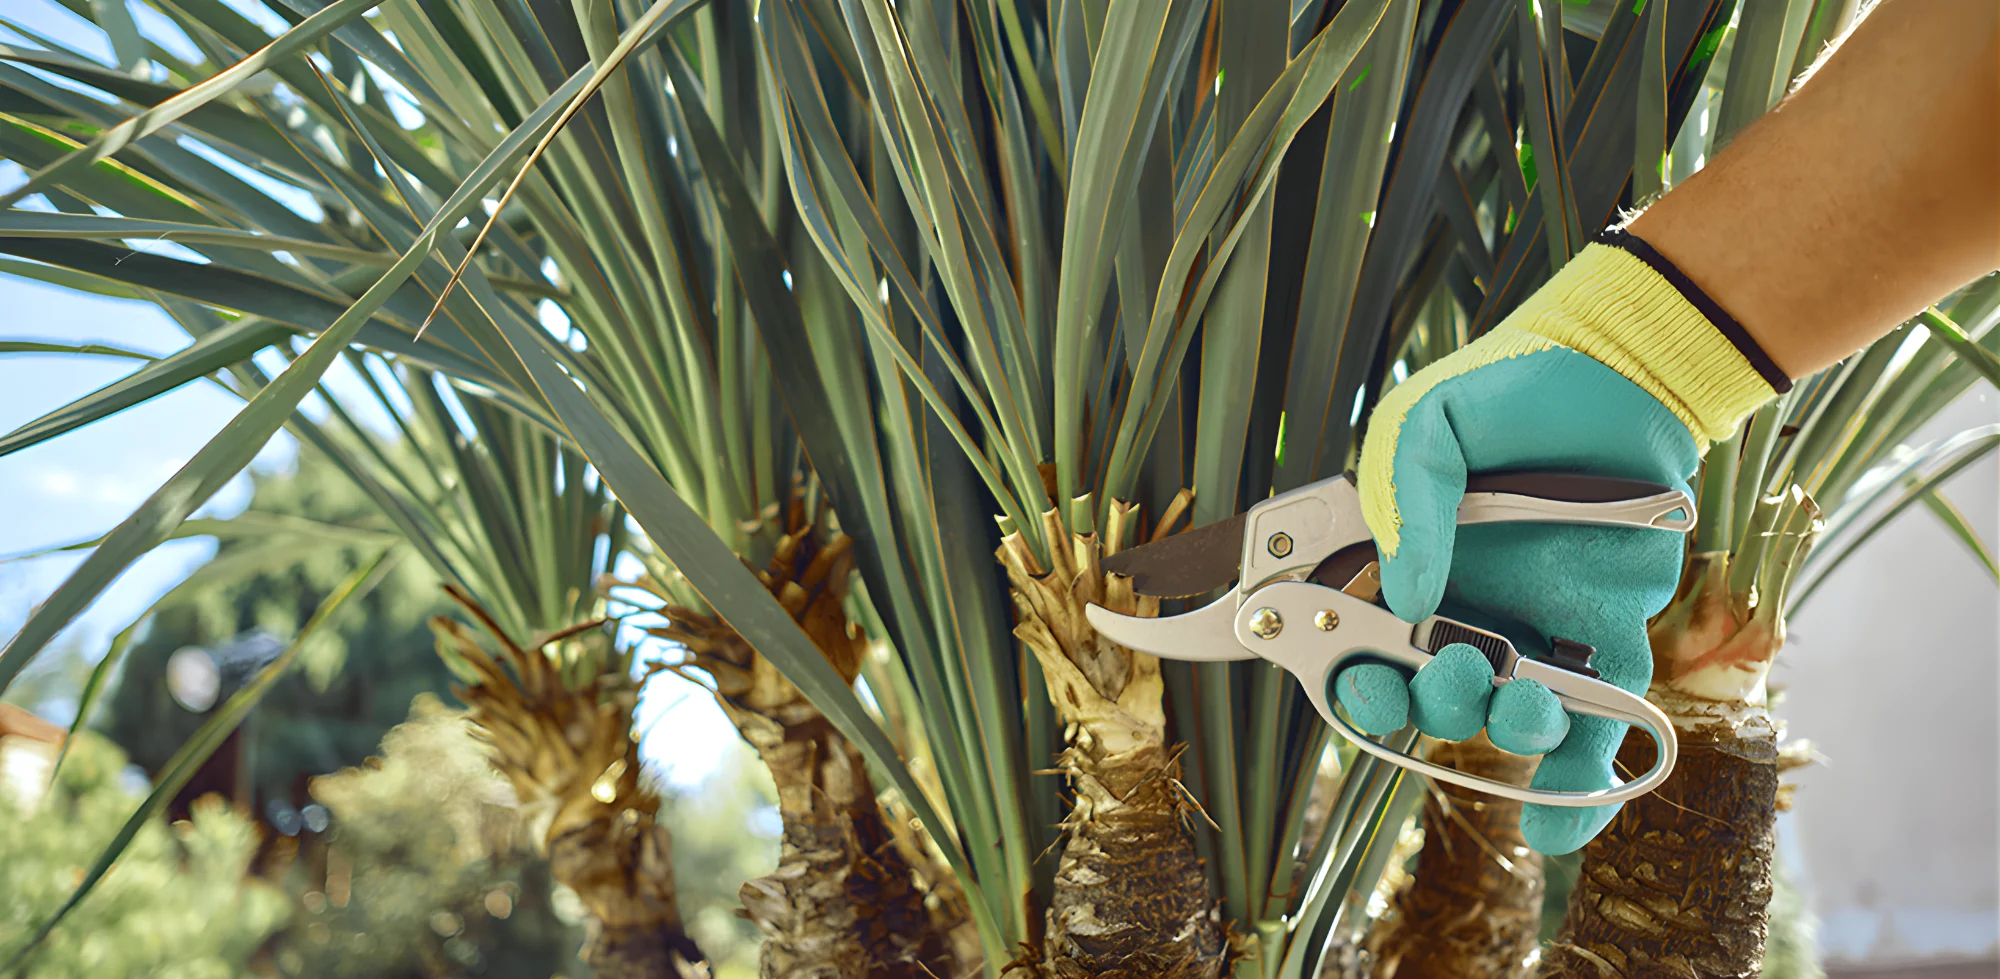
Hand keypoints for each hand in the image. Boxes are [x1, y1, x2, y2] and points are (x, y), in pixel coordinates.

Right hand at [1333, 236, 1780, 854]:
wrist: (1618, 370)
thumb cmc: (1504, 393)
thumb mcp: (1423, 426)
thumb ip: (1404, 504)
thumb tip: (1406, 600)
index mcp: (1402, 572)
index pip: (1354, 648)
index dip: (1345, 677)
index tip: (1354, 676)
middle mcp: (1460, 613)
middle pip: (1421, 701)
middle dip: (1424, 705)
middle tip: (1447, 664)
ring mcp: (1534, 631)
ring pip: (1502, 721)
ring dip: (1503, 731)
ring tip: (1522, 699)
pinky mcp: (1609, 638)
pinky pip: (1594, 731)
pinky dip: (1579, 793)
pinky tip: (1555, 832)